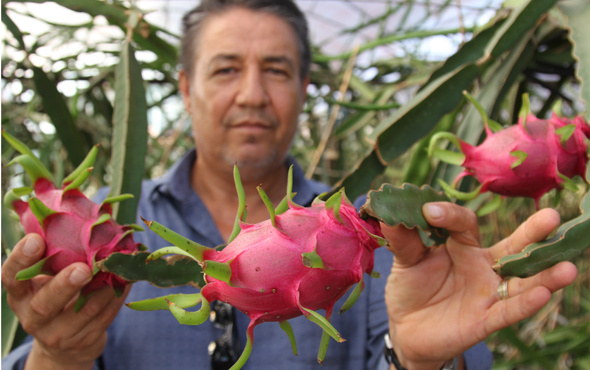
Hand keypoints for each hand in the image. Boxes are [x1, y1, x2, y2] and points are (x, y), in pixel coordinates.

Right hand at [1, 234, 129, 369]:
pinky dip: (116, 296)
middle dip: (64, 284)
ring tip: (118, 267)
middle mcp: (33, 316)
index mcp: (20, 294)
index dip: (22, 258)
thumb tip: (86, 208)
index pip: (12, 276)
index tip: (36, 239)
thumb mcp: (48, 276)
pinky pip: (104, 317)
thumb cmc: (57, 293)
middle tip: (82, 268)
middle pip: (45, 303)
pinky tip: (127, 279)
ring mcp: (58, 333)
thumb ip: (57, 252)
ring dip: (104, 288)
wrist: (65, 342)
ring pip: (83, 312)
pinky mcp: (83, 341)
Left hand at [381, 202, 577, 369]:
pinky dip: (524, 304)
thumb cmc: (411, 289)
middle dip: (532, 233)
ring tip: (567, 267)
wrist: (407, 330)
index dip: (448, 215)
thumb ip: (403, 240)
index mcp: (461, 245)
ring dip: (545, 276)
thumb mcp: (405, 262)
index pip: (463, 223)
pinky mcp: (486, 319)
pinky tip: (542, 295)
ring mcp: (487, 292)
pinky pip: (508, 311)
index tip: (427, 211)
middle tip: (552, 217)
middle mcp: (482, 265)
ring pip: (521, 281)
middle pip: (512, 246)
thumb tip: (388, 213)